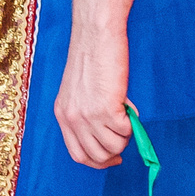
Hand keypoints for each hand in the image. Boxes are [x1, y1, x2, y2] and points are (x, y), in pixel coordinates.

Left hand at [54, 23, 132, 167]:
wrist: (95, 34)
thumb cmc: (92, 57)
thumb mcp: (79, 92)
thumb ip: (87, 114)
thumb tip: (109, 137)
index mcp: (62, 115)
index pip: (78, 155)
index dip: (98, 161)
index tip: (113, 157)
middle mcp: (72, 118)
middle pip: (97, 156)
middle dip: (116, 150)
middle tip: (124, 131)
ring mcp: (88, 115)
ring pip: (114, 147)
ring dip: (126, 135)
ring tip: (125, 113)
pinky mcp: (106, 108)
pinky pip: (126, 131)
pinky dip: (132, 122)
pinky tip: (127, 103)